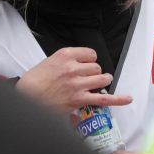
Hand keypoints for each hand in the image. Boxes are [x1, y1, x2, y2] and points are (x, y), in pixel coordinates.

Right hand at [16, 47, 131, 113]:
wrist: (26, 97)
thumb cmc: (34, 81)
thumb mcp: (48, 62)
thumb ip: (66, 61)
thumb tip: (79, 65)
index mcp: (65, 54)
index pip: (90, 54)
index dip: (90, 60)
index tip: (86, 65)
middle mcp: (73, 67)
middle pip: (96, 67)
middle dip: (94, 73)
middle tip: (86, 78)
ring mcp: (77, 84)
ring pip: (102, 79)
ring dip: (102, 81)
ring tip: (100, 83)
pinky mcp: (79, 99)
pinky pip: (103, 98)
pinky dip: (118, 99)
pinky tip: (127, 99)